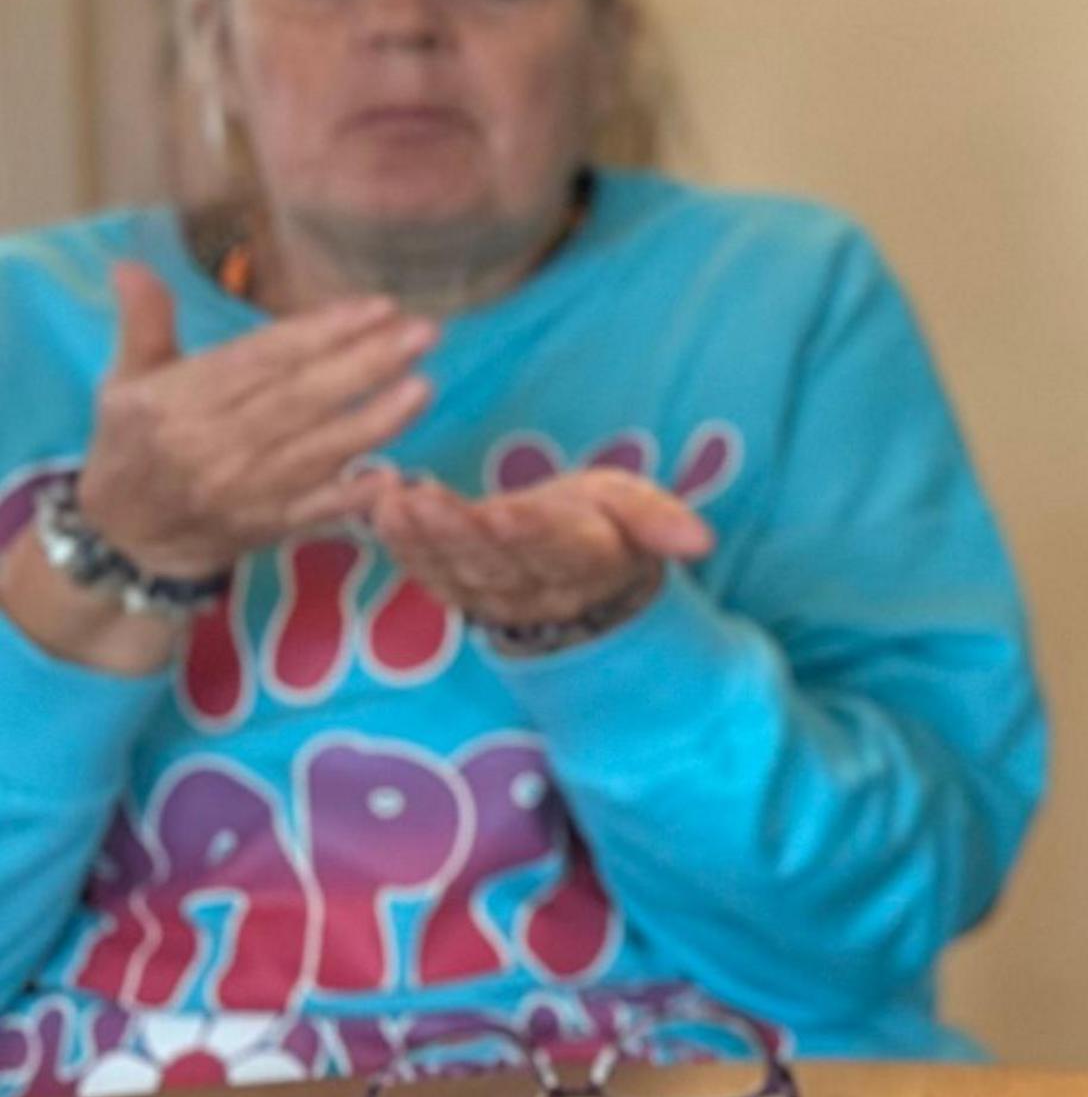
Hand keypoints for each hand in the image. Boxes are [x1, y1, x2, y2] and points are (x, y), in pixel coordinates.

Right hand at [74, 263, 434, 579]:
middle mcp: (210, 445)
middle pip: (300, 399)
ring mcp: (241, 490)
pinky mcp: (265, 527)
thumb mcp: (125, 381)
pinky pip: (316, 511)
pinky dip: (354, 496)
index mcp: (176, 401)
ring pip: (317, 451)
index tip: (379, 306)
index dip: (322, 332)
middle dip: (367, 364)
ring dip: (375, 422)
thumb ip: (143, 323)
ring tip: (425, 386)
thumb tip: (131, 265)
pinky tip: (396, 475)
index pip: (262, 359)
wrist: (126, 534)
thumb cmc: (135, 441)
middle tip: (424, 333)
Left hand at [366, 469, 714, 645]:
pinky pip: (422, 571)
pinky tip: (375, 504)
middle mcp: (536, 589)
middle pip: (495, 563)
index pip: (559, 550)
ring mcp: (489, 596)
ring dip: (418, 539)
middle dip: (457, 533)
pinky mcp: (454, 590)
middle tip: (424, 500)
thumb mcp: (639, 510)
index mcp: (587, 563)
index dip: (531, 535)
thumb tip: (702, 542)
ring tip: (392, 501)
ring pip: (452, 571)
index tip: (504, 512)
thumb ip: (662, 523)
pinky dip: (396, 542)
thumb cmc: (607, 521)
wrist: (578, 567)